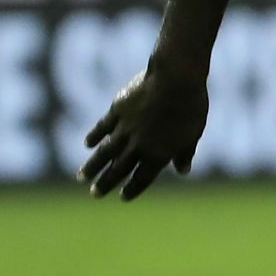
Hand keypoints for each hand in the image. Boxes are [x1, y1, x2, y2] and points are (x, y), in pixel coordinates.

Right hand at [79, 61, 209, 200]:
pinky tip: (88, 144)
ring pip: (105, 152)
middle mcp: (138, 145)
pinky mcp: (118, 110)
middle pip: (118, 169)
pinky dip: (95, 136)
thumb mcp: (193, 132)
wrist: (175, 79)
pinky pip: (103, 127)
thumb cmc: (191, 106)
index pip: (142, 177)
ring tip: (82, 177)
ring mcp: (126, 128)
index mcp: (159, 153)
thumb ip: (185, 152)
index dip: (133, 188)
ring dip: (93, 166)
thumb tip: (183, 171)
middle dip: (106, 182)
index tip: (123, 196)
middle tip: (94, 194)